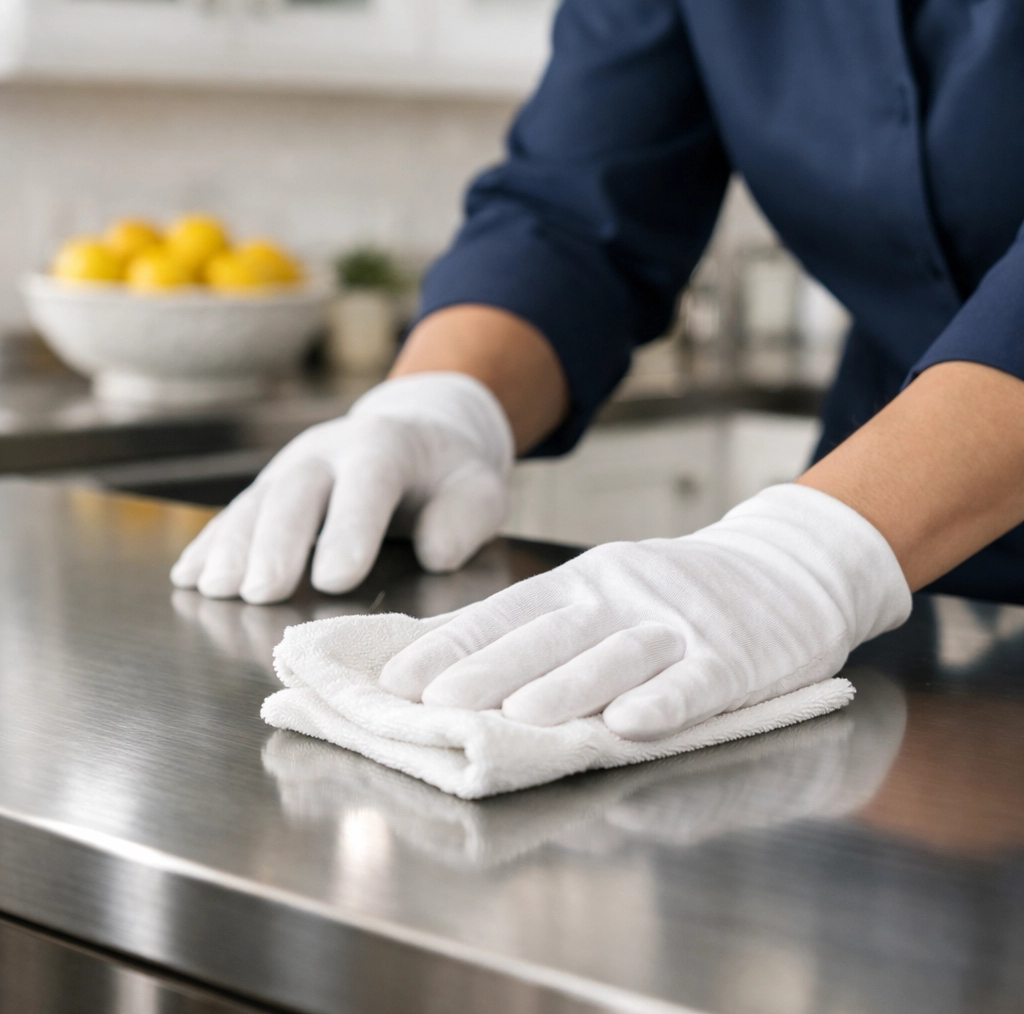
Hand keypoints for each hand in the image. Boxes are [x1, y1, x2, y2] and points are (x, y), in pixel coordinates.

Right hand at [170, 373, 513, 603]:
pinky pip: (235, 514)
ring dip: (231, 547)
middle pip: (297, 491)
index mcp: (386, 446)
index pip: (366, 483)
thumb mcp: (480, 488)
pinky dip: (211, 545)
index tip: (335, 581)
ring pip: (256, 502)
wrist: (419, 433)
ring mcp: (293, 466)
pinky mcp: (271, 487)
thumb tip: (435, 552)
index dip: (349, 529)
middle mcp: (329, 450)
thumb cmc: (450, 474)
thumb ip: (466, 517)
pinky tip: (188, 576)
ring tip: (211, 590)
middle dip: (275, 542)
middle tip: (260, 593)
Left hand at [379, 485, 911, 739]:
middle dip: (491, 669)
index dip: (453, 645)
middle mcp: (623, 596)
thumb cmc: (677, 594)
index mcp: (584, 582)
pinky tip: (633, 721)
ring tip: (520, 715)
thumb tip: (458, 668)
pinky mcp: (735, 655)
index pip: (507, 612)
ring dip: (570, 685)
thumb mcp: (606, 592)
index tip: (398, 679)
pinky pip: (698, 679)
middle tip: (436, 702)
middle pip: (552, 633)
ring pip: (619, 655)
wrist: (785, 567)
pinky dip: (667, 700)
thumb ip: (546, 628)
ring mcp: (680, 624)